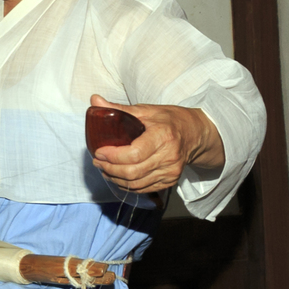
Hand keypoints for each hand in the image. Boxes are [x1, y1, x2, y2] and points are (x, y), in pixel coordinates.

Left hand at [88, 93, 223, 193]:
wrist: (194, 133)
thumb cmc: (168, 120)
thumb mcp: (145, 110)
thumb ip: (119, 108)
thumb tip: (95, 100)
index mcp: (163, 136)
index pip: (134, 154)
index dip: (113, 156)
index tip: (99, 152)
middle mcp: (169, 156)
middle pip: (133, 172)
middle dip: (109, 168)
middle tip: (97, 161)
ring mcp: (171, 171)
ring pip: (136, 184)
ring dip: (115, 179)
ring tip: (104, 169)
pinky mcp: (170, 181)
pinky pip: (143, 189)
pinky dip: (127, 185)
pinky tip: (117, 177)